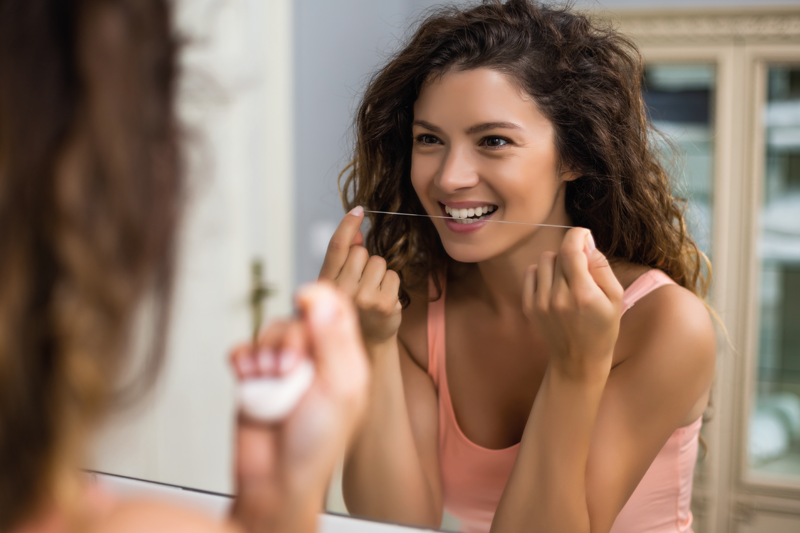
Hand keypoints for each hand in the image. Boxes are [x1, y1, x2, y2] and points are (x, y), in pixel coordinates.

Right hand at [228, 283, 369, 532]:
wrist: (275, 479)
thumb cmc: (316, 441)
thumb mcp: (338, 387)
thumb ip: (333, 339)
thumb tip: (322, 297)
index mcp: (343, 358)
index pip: (335, 309)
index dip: (319, 298)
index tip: (304, 299)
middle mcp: (313, 359)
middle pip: (297, 320)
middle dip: (287, 341)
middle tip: (287, 370)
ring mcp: (282, 368)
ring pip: (268, 332)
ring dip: (264, 352)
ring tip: (268, 379)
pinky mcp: (254, 377)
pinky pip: (243, 350)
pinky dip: (242, 359)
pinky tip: (248, 377)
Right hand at [318, 206, 401, 346]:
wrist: (367, 343)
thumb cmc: (351, 309)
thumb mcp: (338, 285)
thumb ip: (343, 259)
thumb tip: (357, 233)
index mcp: (325, 283)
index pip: (337, 247)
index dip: (348, 225)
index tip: (358, 210)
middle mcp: (341, 290)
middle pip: (361, 252)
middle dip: (364, 262)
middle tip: (361, 283)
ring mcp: (363, 298)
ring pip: (379, 262)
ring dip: (379, 273)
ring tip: (372, 292)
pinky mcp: (384, 304)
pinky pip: (393, 275)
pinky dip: (391, 284)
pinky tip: (383, 299)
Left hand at [522, 229, 623, 380]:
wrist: (578, 359)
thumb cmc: (602, 327)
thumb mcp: (615, 297)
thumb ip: (601, 267)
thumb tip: (586, 244)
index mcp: (582, 294)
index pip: (571, 250)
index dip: (577, 235)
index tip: (584, 235)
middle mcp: (557, 297)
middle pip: (558, 253)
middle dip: (572, 253)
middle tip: (582, 268)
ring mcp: (540, 302)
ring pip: (544, 260)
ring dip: (557, 263)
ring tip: (568, 280)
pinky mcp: (529, 306)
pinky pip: (531, 273)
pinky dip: (542, 274)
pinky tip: (554, 287)